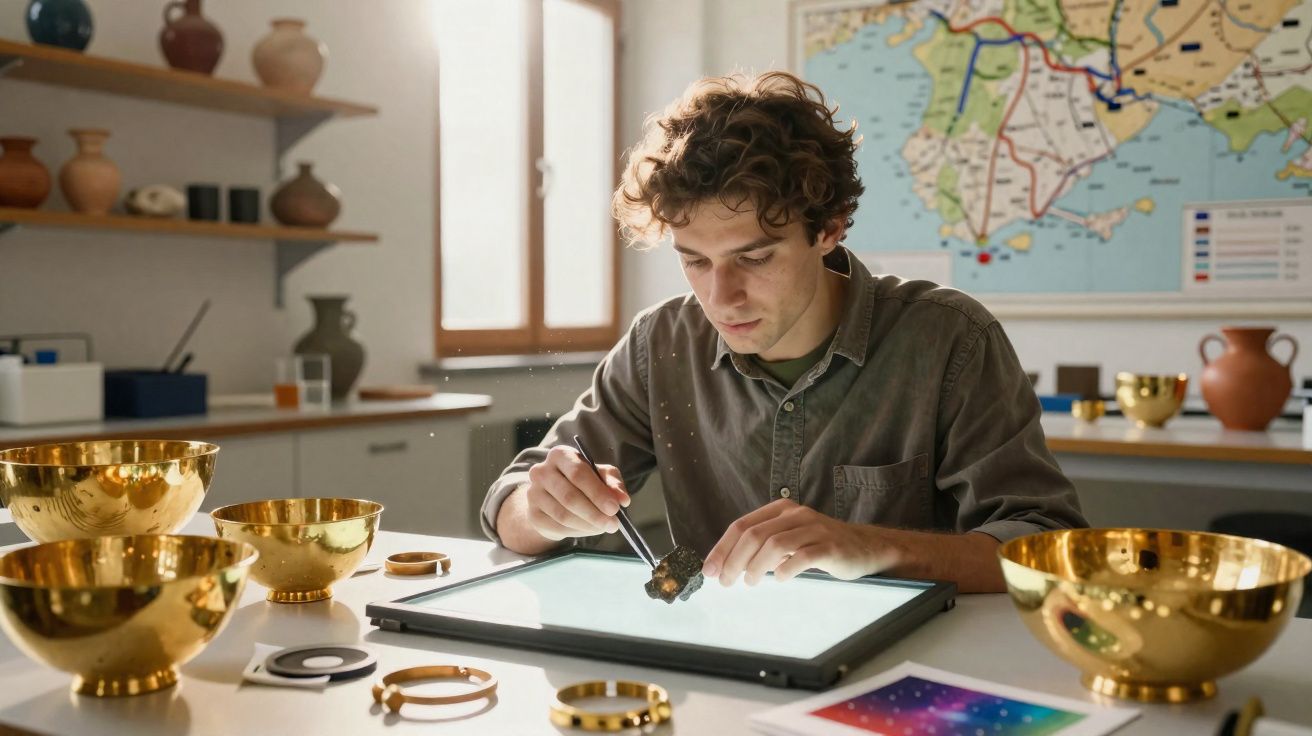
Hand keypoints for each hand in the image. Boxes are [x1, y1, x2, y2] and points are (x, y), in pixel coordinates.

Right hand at [524, 446, 630, 541]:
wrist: (554, 496)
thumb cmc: (582, 482)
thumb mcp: (601, 476)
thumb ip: (613, 485)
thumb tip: (623, 500)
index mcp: (560, 455)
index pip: (578, 473)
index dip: (597, 492)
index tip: (614, 508)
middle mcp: (542, 471)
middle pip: (569, 496)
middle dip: (594, 513)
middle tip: (613, 524)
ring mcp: (533, 493)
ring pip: (563, 515)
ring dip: (587, 525)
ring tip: (603, 527)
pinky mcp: (533, 514)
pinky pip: (557, 527)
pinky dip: (577, 532)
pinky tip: (588, 529)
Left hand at [701, 499, 898, 584]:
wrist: (865, 547)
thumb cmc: (820, 545)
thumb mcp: (789, 538)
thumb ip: (762, 545)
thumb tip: (727, 565)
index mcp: (780, 509)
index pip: (742, 525)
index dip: (722, 548)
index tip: (710, 570)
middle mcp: (795, 514)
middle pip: (755, 535)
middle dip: (734, 560)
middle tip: (727, 581)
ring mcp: (814, 528)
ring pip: (775, 544)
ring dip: (756, 567)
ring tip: (750, 583)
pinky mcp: (830, 545)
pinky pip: (803, 556)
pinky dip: (786, 569)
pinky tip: (779, 579)